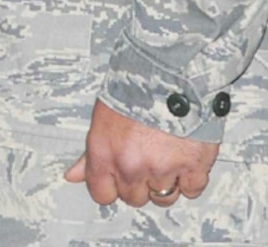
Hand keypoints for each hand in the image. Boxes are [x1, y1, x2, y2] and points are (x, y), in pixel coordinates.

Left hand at [66, 100, 217, 208]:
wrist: (170, 70)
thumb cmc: (134, 87)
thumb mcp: (102, 117)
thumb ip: (90, 153)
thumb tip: (74, 175)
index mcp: (104, 152)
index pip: (101, 194)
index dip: (111, 186)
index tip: (118, 177)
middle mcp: (131, 165)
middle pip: (133, 198)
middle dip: (139, 182)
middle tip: (145, 157)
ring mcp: (163, 168)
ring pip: (163, 196)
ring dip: (165, 181)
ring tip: (166, 155)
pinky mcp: (193, 166)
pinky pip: (192, 190)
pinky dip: (191, 179)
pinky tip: (184, 158)